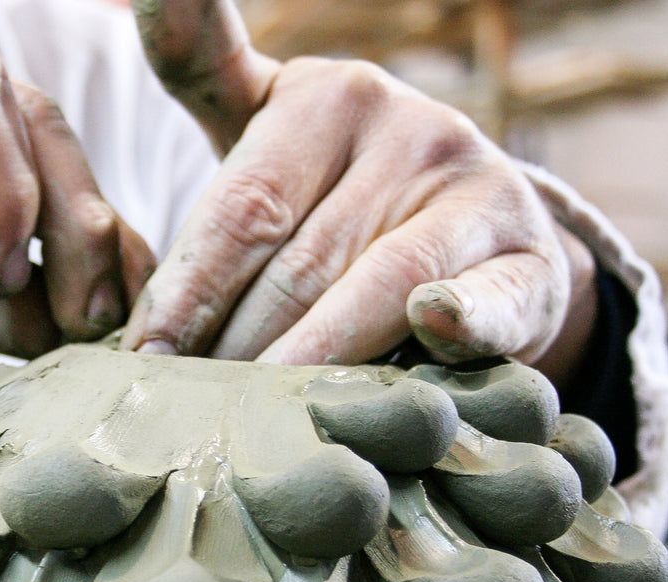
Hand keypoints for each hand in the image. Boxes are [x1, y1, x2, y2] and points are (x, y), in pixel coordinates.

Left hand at [120, 0, 595, 385]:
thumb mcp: (267, 131)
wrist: (467, 229)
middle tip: (183, 410)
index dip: (185, 290)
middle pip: (295, 258)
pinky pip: (488, 296)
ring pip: (374, 286)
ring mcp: (472, 186)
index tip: (140, 357)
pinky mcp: (528, 254)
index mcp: (323, 98)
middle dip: (230, 347)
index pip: (239, 207)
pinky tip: (434, 334)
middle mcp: (404, 127)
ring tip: (253, 422)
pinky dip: (463, 322)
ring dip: (309, 361)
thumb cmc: (335, 191)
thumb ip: (203, 74)